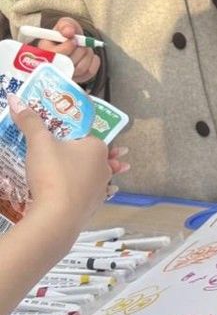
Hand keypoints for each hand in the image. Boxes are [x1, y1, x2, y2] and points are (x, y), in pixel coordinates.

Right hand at [8, 93, 126, 234]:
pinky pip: (91, 194)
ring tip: (95, 171)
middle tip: (81, 152)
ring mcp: (101, 188)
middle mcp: (105, 167)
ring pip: (98, 176)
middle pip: (96, 156)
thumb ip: (29, 121)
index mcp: (96, 148)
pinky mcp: (93, 206)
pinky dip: (88, 191)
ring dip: (95, 173)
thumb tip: (15, 99)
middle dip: (92, 154)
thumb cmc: (53, 173)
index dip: (77, 134)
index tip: (69, 136)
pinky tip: (84, 192)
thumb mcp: (38, 142)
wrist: (58, 216)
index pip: (88, 135)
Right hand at [34, 17, 100, 83]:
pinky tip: (91, 56)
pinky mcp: (77, 79)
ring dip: (88, 55)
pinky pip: (89, 72)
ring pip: (80, 68)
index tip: (73, 40)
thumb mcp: (64, 25)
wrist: (74, 43)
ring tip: (85, 48)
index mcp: (44, 51)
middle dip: (80, 49)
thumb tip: (69, 32)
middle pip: (69, 62)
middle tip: (81, 43)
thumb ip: (66, 25)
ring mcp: (65, 75)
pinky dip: (94, 62)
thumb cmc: (66, 35)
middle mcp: (52, 66)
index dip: (68, 46)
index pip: (55, 54)